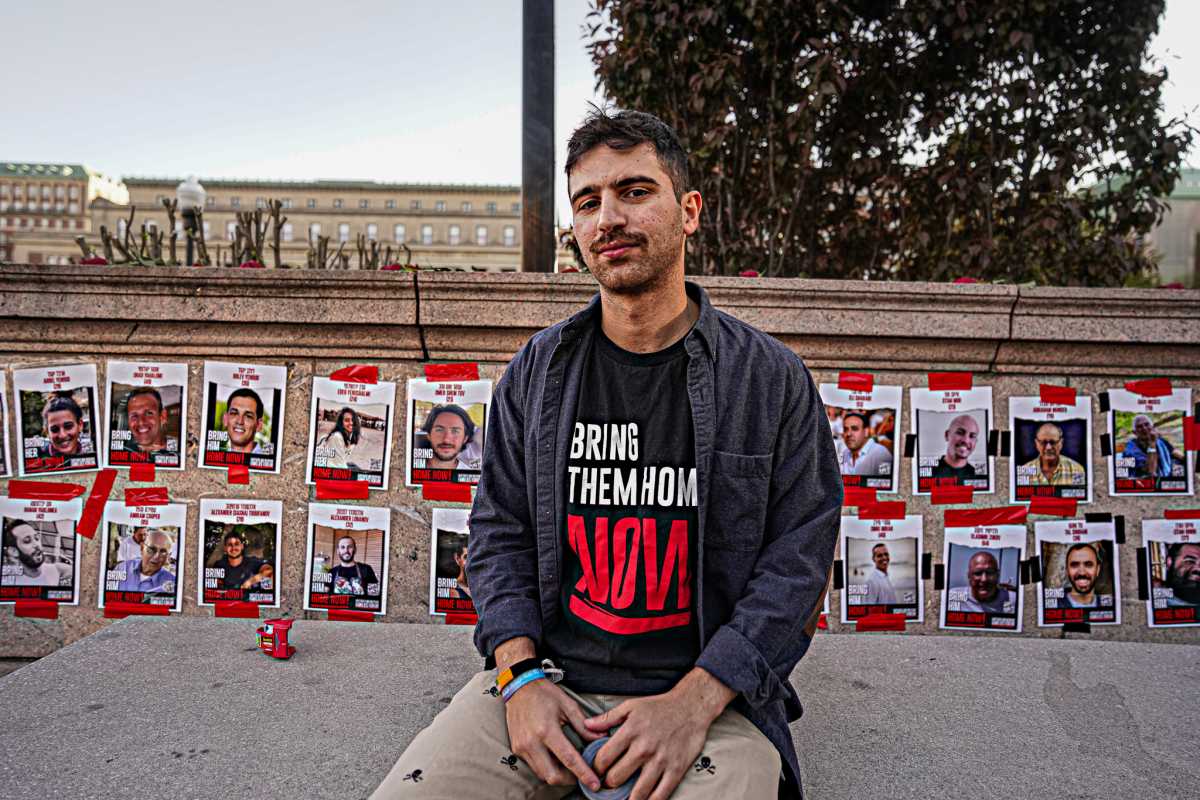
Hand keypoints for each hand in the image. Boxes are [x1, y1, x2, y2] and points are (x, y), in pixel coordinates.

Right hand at [506, 678, 604, 789]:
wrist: (519, 687)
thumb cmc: (544, 693)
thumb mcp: (567, 705)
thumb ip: (583, 725)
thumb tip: (600, 739)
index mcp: (547, 730)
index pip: (568, 759)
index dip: (583, 774)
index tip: (594, 784)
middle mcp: (532, 742)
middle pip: (552, 775)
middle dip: (569, 781)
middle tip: (582, 776)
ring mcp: (522, 747)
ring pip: (542, 774)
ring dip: (558, 775)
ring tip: (570, 767)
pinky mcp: (516, 749)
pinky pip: (534, 766)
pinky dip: (546, 768)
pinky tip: (555, 759)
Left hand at [584, 669, 733, 799]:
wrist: (690, 707)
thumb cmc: (659, 706)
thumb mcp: (631, 706)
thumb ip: (607, 718)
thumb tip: (586, 725)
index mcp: (630, 732)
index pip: (604, 758)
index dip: (596, 769)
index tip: (596, 772)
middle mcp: (644, 748)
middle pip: (617, 778)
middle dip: (609, 784)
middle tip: (609, 785)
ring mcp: (661, 761)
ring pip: (637, 792)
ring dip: (627, 799)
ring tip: (623, 797)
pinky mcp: (676, 770)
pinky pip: (661, 795)